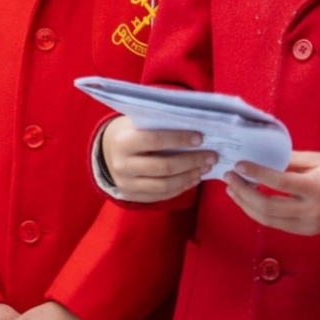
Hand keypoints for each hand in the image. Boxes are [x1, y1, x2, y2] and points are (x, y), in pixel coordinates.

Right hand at [100, 116, 214, 202]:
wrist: (107, 152)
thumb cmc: (129, 132)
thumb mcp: (136, 122)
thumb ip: (159, 123)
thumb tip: (195, 123)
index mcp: (122, 142)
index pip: (154, 140)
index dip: (179, 139)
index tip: (200, 138)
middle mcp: (122, 166)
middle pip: (164, 167)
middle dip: (191, 161)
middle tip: (211, 156)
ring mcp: (126, 184)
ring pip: (165, 185)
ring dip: (190, 176)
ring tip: (205, 167)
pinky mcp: (133, 197)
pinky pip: (162, 195)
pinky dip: (182, 187)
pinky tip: (194, 178)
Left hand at [225, 151, 319, 236]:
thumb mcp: (317, 159)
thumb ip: (288, 160)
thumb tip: (260, 159)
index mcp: (316, 189)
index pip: (279, 183)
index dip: (256, 174)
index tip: (239, 165)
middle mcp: (311, 211)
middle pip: (268, 207)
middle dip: (243, 192)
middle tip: (229, 177)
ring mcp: (308, 225)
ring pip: (268, 220)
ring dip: (246, 205)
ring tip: (232, 189)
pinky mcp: (306, 232)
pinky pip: (277, 224)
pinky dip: (258, 213)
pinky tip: (247, 200)